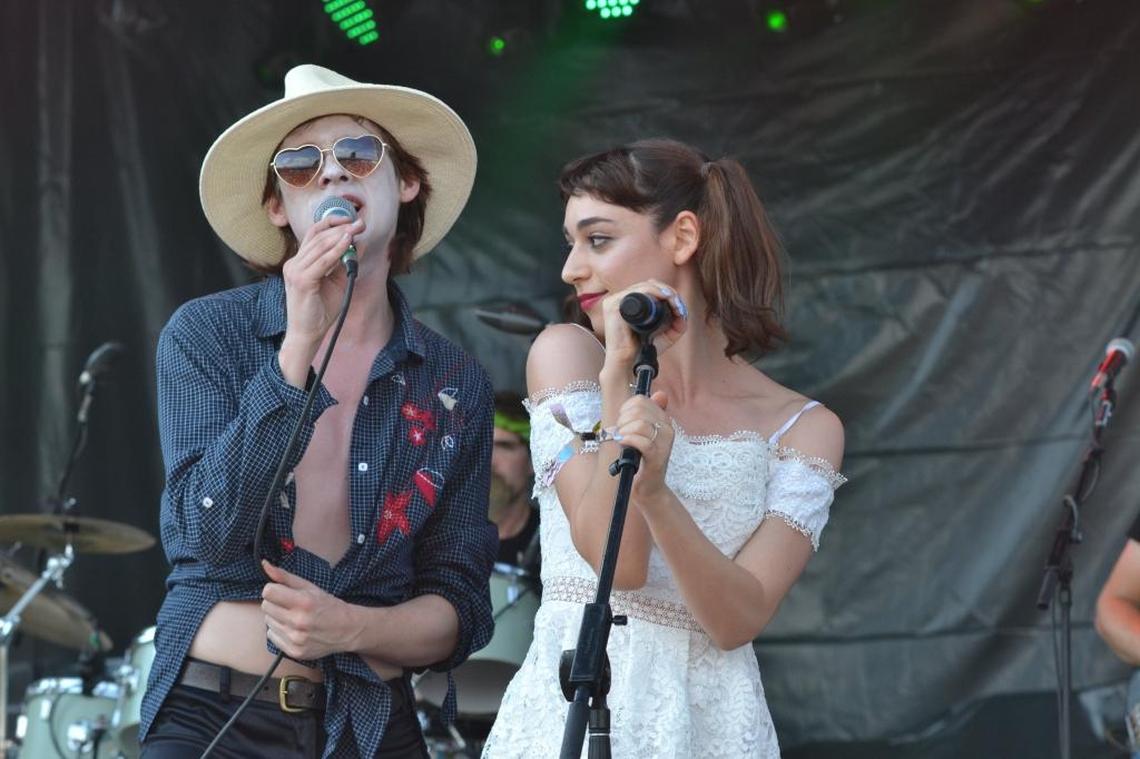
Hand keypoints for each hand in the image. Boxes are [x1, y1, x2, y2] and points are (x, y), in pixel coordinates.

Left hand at [261, 560, 363, 660]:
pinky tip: (294, 629)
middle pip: (265, 607)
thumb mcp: (310, 587)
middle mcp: (299, 622)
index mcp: (304, 602)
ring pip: (268, 622)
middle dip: (275, 603)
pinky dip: (280, 631)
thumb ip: (285, 577)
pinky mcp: (294, 651)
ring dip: (277, 618)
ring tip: (294, 618)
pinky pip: (271, 636)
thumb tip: (264, 565)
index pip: (268, 592)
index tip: (281, 591)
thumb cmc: (328, 605)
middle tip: (290, 605)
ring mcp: (296, 639)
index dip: (273, 589)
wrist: (347, 630)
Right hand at [281, 214, 364, 345]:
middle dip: (341, 228)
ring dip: (340, 236)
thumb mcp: (337, 282)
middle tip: (360, 223)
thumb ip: (345, 263)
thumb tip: (359, 243)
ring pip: (319, 246)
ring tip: (357, 229)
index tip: (352, 220)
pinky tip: (348, 243)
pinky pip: (322, 261)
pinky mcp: (301, 280)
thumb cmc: (320, 311)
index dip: (332, 223)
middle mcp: (294, 264)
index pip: (314, 235)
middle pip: (318, 237)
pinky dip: (336, 251)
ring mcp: (295, 271)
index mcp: (299, 262)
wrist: (307, 334)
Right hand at [599, 279, 687, 374]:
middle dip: (668, 292)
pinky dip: (654, 292)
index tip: (679, 306)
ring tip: (675, 302)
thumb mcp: (664, 336)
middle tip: (678, 304)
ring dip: (664, 291)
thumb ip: (676, 326)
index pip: (650, 289)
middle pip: (649, 285)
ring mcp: (615, 301)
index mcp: (629, 305)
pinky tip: (666, 298)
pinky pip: (637, 291)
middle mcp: (621, 300)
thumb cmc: (642, 351)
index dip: (667, 293)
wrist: (628, 363)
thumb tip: (684, 315)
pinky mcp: (613, 305)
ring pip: (645, 286)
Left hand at [614, 391, 673, 505]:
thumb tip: (660, 394)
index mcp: (664, 420)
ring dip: (624, 431)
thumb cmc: (642, 459)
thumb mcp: (643, 433)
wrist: (648, 488)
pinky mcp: (658, 457)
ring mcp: (664, 443)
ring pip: (640, 424)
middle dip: (623, 419)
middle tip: (620, 433)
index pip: (641, 400)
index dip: (625, 408)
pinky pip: (642, 442)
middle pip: (639, 409)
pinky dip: (628, 441)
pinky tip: (624, 444)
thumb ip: (647, 414)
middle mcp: (667, 429)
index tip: (622, 421)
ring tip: (621, 440)